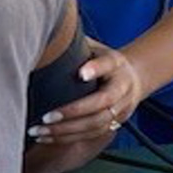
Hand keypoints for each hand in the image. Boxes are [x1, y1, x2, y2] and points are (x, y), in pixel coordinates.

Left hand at [27, 39, 144, 144]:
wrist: (133, 78)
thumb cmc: (105, 59)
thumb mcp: (96, 46)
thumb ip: (78, 44)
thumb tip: (49, 34)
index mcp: (117, 64)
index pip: (108, 65)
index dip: (96, 69)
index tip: (81, 72)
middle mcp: (122, 89)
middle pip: (101, 105)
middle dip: (73, 113)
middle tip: (46, 117)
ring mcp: (120, 110)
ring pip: (95, 126)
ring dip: (66, 131)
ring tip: (40, 131)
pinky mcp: (112, 125)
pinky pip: (90, 136)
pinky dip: (67, 138)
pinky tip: (46, 138)